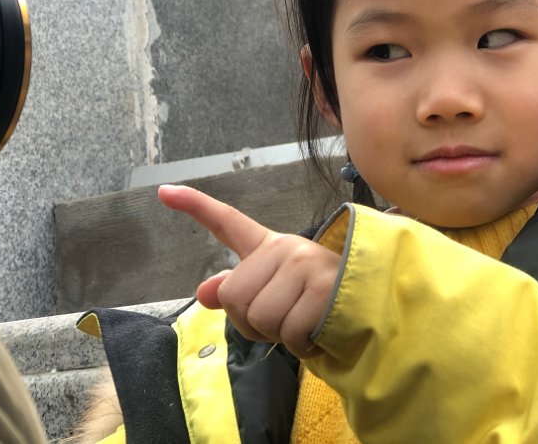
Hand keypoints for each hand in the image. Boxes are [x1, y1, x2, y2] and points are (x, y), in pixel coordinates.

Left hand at [159, 184, 339, 357]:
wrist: (375, 308)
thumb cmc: (320, 305)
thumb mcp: (277, 297)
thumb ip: (241, 293)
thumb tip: (204, 293)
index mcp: (270, 248)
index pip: (228, 222)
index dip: (194, 206)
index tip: (163, 191)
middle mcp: (285, 248)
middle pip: (235, 298)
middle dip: (255, 325)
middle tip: (286, 321)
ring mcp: (305, 264)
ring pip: (260, 318)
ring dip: (281, 337)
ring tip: (306, 324)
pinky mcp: (323, 286)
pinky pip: (289, 333)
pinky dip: (302, 346)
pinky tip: (320, 332)